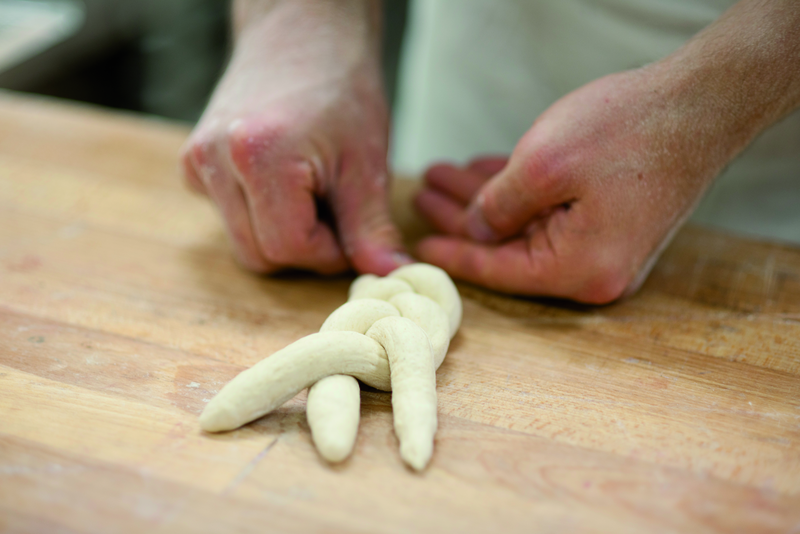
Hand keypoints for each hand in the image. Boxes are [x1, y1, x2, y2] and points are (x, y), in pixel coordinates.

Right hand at [181, 1, 408, 275]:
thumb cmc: (341, 87)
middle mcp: (214, 160)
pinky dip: (261, 217)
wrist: (302, 33)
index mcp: (258, 157)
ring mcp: (197, 161)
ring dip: (284, 234)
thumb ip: (371, 228)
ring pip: (243, 243)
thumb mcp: (367, 162)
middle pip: (259, 255)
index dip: (329, 253)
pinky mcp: (193, 164)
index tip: (354, 231)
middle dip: (306, 249)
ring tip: (313, 192)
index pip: (289, 249)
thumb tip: (390, 277)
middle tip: (337, 211)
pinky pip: (229, 219)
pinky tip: (285, 183)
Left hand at [414, 66, 735, 302]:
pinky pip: (552, 212)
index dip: (454, 255)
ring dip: (485, 199)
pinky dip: (519, 192)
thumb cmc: (627, 131)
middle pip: (510, 248)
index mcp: (579, 270)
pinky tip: (485, 171)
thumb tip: (476, 228)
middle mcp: (594, 270)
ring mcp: (607, 248)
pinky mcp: (613, 222)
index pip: (498, 271)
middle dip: (462, 218)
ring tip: (443, 175)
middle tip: (423, 194)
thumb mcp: (540, 166)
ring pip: (527, 225)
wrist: (703, 104)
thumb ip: (496, 206)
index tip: (418, 247)